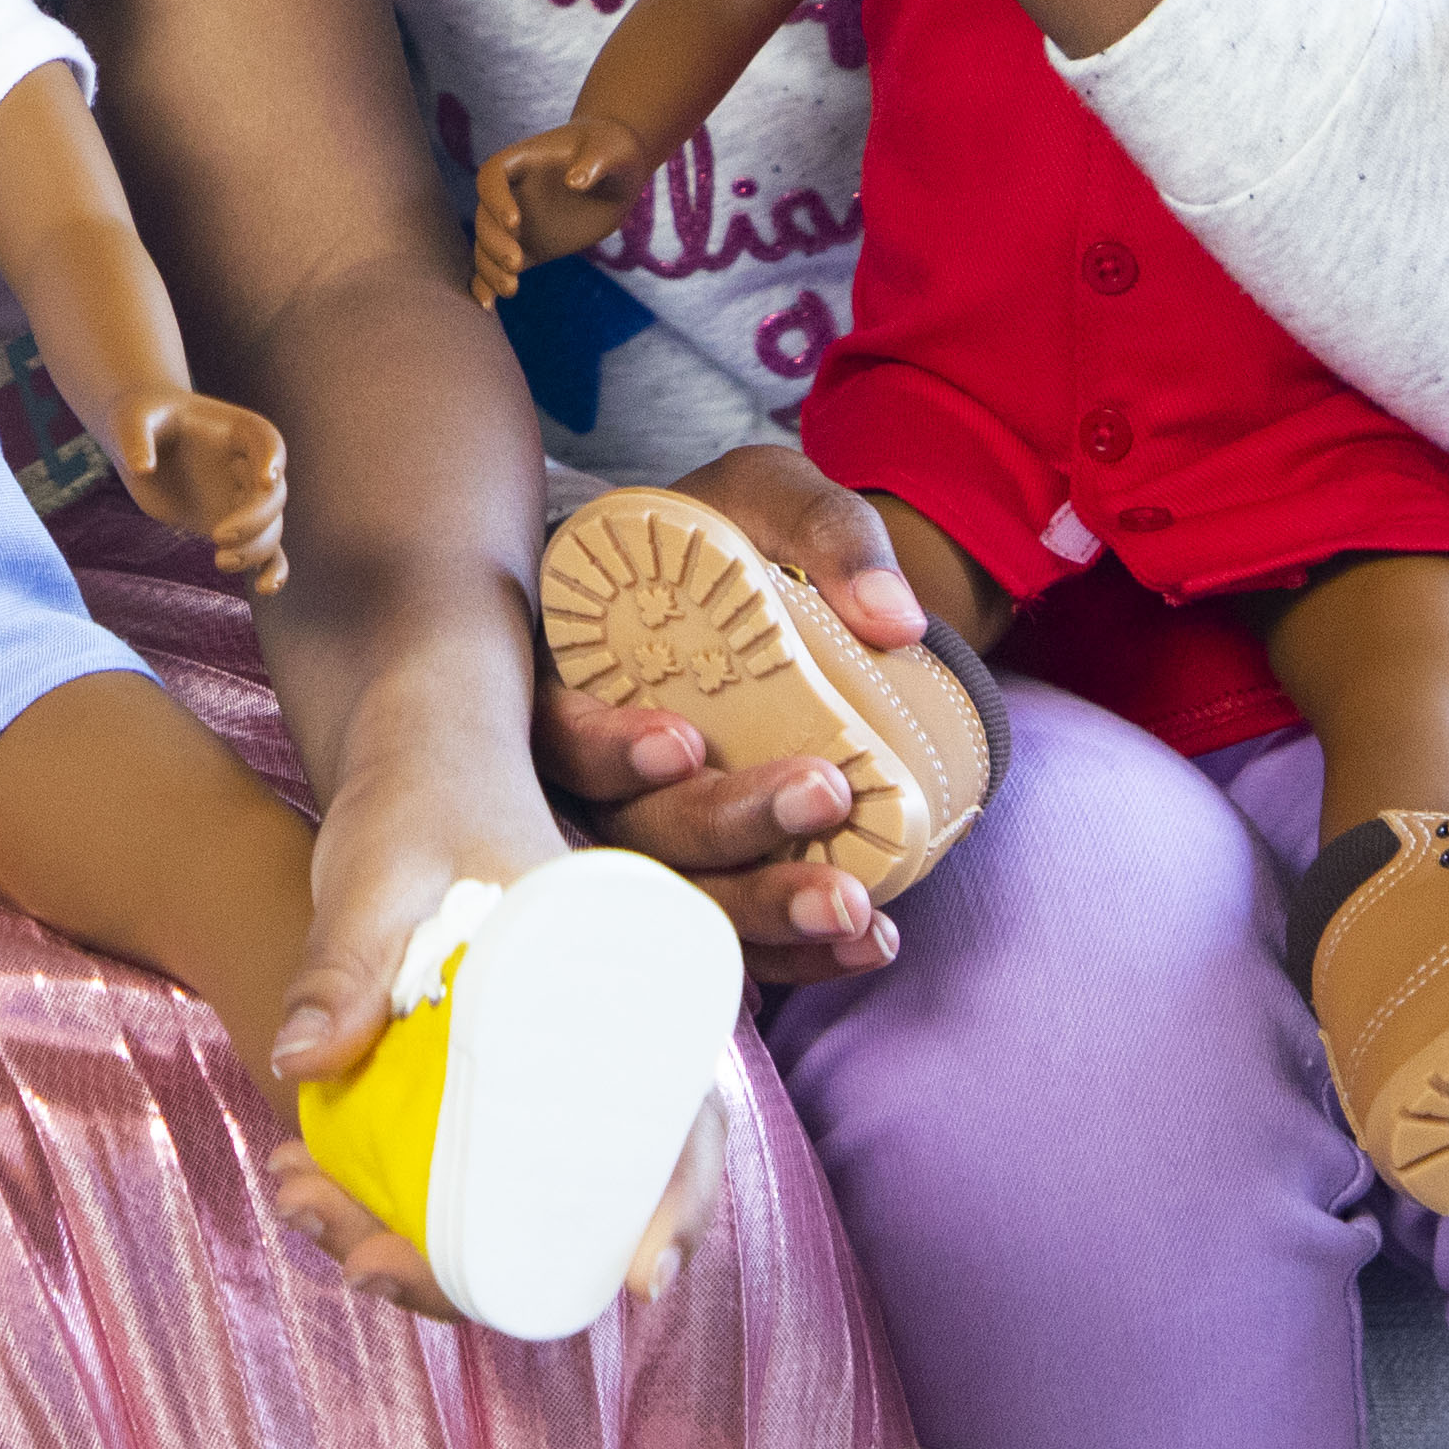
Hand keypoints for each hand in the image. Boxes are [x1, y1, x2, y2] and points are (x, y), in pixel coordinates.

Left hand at [119, 393, 290, 593]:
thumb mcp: (131, 420)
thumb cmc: (141, 419)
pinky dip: (271, 569)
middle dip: (255, 519)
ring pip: (271, 528)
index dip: (273, 460)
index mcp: (237, 431)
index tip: (264, 480)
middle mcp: (249, 465)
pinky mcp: (233, 526)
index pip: (268, 441)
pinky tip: (264, 588)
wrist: (140, 442)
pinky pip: (265, 550)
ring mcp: (242, 498)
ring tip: (220, 561)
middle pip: (273, 494)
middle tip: (218, 537)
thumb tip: (142, 469)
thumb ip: (137, 440)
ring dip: (255, 550)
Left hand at [263, 738, 721, 1322]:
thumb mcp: (381, 869)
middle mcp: (596, 1051)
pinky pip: (460, 1179)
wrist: (406, 760)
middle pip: (581, 1204)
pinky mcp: (480, 1088)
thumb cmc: (421, 796)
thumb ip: (344, 958)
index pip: (685, 1123)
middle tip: (367, 1265)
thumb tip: (295, 1061)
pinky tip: (305, 1186)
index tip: (637, 1284)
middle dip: (477, 1272)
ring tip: (299, 1205)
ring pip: (505, 1209)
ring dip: (416, 1249)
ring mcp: (537, 1079)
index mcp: (626, 993)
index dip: (677, 1212)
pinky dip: (393, 1207)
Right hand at [474, 125, 635, 302]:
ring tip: (510, 289)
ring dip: (491, 268)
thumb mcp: (610, 149)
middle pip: (485, 217)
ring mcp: (517, 223)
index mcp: (520, 162)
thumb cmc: (611, 149)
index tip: (515, 222)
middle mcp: (511, 194)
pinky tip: (487, 305)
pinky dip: (490, 284)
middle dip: (495, 242)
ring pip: (488, 246)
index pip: (492, 177)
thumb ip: (594, 162)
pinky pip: (501, 266)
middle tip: (516, 263)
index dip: (496, 200)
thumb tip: (575, 182)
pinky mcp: (530, 247)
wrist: (618, 172)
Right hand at [533, 447, 926, 986]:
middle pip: (624, 828)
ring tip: (855, 908)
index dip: (606, 746)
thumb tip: (894, 619)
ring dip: (765, 912)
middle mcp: (590, 769)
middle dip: (722, 828)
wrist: (777, 599)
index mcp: (570, 669)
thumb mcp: (768, 495)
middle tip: (822, 796)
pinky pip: (731, 936)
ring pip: (676, 900)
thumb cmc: (742, 540)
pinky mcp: (700, 877)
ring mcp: (643, 832)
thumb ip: (824, 532)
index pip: (554, 726)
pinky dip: (800, 952)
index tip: (684, 743)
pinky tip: (869, 943)